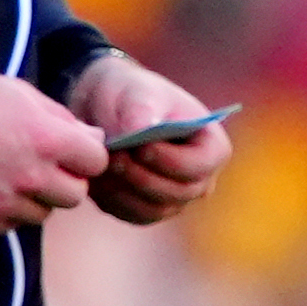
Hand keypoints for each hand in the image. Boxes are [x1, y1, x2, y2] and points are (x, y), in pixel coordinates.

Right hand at [0, 63, 111, 233]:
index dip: (86, 154)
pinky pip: (9, 225)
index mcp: (46, 139)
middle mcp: (30, 176)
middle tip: (39, 164)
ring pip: (43, 214)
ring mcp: (4, 202)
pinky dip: (4, 211)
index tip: (70, 149)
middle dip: (63, 180)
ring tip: (7, 175)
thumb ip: (61, 118)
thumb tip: (91, 139)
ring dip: (34, 198)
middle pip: (75, 194)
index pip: (97, 161)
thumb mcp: (18, 92)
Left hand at [68, 49, 231, 225]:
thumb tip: (142, 130)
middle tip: (112, 156)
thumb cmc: (130, 94)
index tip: (140, 146)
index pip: (201, 166)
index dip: (170, 161)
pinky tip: (95, 177)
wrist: (103, 109)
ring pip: (153, 210)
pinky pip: (130, 214)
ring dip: (123, 190)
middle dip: (141, 177)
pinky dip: (111, 199)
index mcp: (211, 147)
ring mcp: (173, 197)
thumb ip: (142, 108)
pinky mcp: (145, 208)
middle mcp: (199, 178)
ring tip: (101, 163)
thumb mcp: (136, 91)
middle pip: (178, 193)